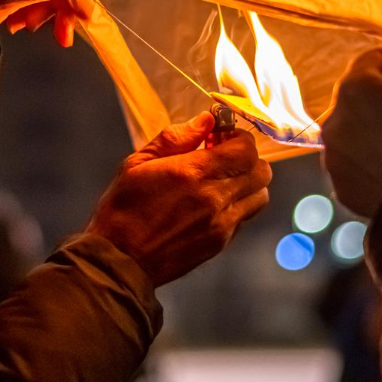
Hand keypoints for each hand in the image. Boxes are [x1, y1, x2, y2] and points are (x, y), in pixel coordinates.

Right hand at [87, 113, 272, 286]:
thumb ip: (176, 138)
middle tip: (223, 158)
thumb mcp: (138, 163)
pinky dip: (237, 206)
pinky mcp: (220, 243)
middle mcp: (214, 199)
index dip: (239, 139)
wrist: (120, 260)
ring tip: (221, 182)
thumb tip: (205, 121)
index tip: (221, 138)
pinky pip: (245, 217)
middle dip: (247, 159)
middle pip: (262, 172)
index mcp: (193, 173)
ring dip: (247, 184)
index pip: (246, 150)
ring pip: (260, 196)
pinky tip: (212, 204)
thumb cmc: (122, 209)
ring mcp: (221, 225)